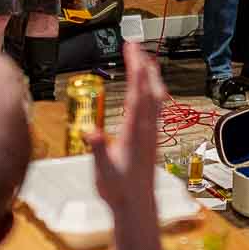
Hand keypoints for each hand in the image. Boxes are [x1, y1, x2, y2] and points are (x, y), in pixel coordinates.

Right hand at [91, 41, 162, 214]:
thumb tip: (91, 131)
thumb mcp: (103, 171)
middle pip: (148, 89)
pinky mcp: (153, 137)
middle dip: (142, 64)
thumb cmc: (118, 190)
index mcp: (135, 131)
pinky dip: (153, 90)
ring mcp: (152, 132)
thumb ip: (98, 150)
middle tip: (134, 43)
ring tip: (145, 58)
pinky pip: (157, 107)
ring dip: (151, 75)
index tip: (131, 49)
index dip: (135, 68)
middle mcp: (147, 128)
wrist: (137, 206)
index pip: (137, 93)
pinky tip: (151, 88)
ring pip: (156, 97)